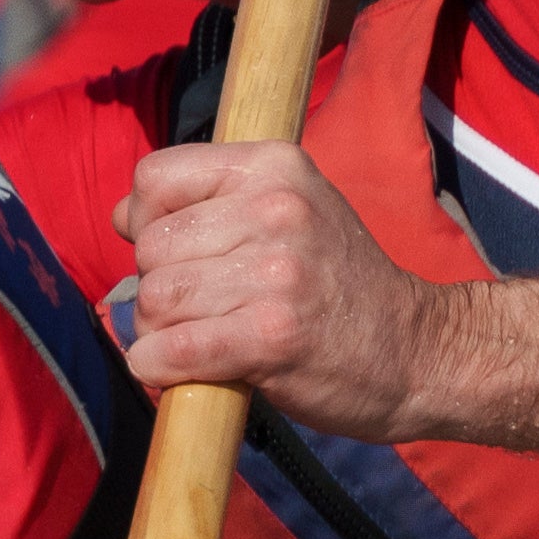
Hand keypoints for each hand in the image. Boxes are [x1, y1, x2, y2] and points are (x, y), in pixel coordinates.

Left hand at [114, 138, 441, 435]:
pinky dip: (159, 367)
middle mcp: (276, 209)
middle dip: (157, 286)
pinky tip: (183, 371)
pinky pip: (170, 350)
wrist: (416, 352)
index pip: (155, 177)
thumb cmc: (341, 287)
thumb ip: (212, 204)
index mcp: (277, 166)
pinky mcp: (270, 337)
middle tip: (201, 309)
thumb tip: (121, 216)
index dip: (147, 219)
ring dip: (160, 331)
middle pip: (150, 247)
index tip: (179, 251)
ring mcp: (276, 273)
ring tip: (202, 339)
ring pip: (154, 299)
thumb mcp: (294, 212)